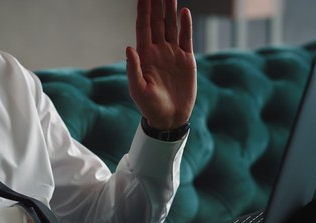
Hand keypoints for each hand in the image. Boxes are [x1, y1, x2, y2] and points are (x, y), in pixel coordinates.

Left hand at [126, 0, 196, 130]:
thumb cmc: (150, 106)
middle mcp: (158, 51)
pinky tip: (184, 12)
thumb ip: (134, 68)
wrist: (170, 118)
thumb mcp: (138, 89)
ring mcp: (173, 54)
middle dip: (156, 5)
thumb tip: (129, 47)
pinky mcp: (186, 61)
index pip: (143, 27)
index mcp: (145, 55)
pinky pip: (186, 39)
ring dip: (170, 10)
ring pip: (171, 27)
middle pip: (157, 22)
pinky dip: (186, 25)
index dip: (143, 10)